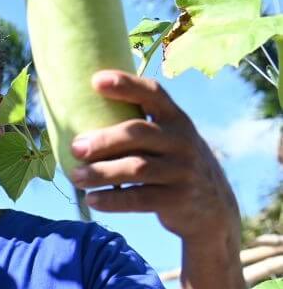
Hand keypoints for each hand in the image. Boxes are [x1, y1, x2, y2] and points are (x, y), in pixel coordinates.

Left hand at [69, 71, 239, 243]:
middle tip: (74, 147)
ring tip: (75, 177)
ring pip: (137, 168)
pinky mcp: (178, 199)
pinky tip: (92, 200)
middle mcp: (182, 141)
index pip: (153, 94)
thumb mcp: (166, 141)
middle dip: (104, 139)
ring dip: (101, 172)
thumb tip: (74, 128)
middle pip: (139, 133)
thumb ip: (135, 131)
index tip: (95, 81)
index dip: (126, 85)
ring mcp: (182, 170)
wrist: (213, 207)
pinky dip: (113, 200)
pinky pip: (140, 198)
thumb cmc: (170, 165)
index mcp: (175, 119)